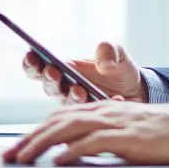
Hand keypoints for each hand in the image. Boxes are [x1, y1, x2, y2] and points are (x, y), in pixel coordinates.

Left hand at [2, 99, 168, 165]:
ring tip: (24, 158)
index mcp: (103, 109)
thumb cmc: (164, 132)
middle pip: (57, 121)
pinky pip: (93, 142)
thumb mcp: (127, 131)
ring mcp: (115, 122)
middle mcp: (104, 111)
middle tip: (10, 155)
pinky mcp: (126, 136)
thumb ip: (103, 137)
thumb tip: (76, 153)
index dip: (36, 131)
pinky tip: (57, 161)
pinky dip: (71, 151)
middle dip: (29, 139)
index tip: (18, 147)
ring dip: (41, 144)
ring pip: (68, 129)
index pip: (60, 117)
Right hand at [21, 41, 145, 104]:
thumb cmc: (119, 69)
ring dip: (71, 96)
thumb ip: (109, 49)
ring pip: (66, 104)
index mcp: (65, 69)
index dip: (31, 63)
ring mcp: (77, 105)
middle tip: (55, 72)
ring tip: (80, 90)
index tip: (31, 56)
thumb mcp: (117, 52)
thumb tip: (103, 62)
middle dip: (50, 79)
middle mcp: (66, 88)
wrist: (137, 90)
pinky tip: (116, 98)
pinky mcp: (92, 118)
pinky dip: (103, 105)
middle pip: (49, 86)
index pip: (40, 67)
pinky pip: (92, 114)